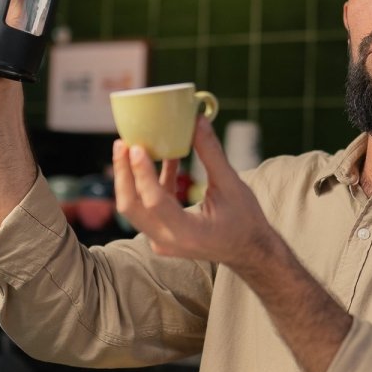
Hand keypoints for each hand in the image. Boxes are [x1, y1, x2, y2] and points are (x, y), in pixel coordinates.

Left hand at [113, 118, 275, 269]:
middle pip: (132, 206)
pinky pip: (147, 207)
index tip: (136, 147)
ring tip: (129, 147)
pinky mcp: (161, 234)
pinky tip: (161, 159)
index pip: (155, 202)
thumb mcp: (231, 186)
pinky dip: (150, 183)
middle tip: (123, 143)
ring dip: (130, 177)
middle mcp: (168, 241)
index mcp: (188, 233)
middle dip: (124, 173)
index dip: (142, 173)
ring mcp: (161, 240)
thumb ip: (211, 153)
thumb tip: (197, 120)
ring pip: (133, 208)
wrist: (249, 251)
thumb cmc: (245, 221)